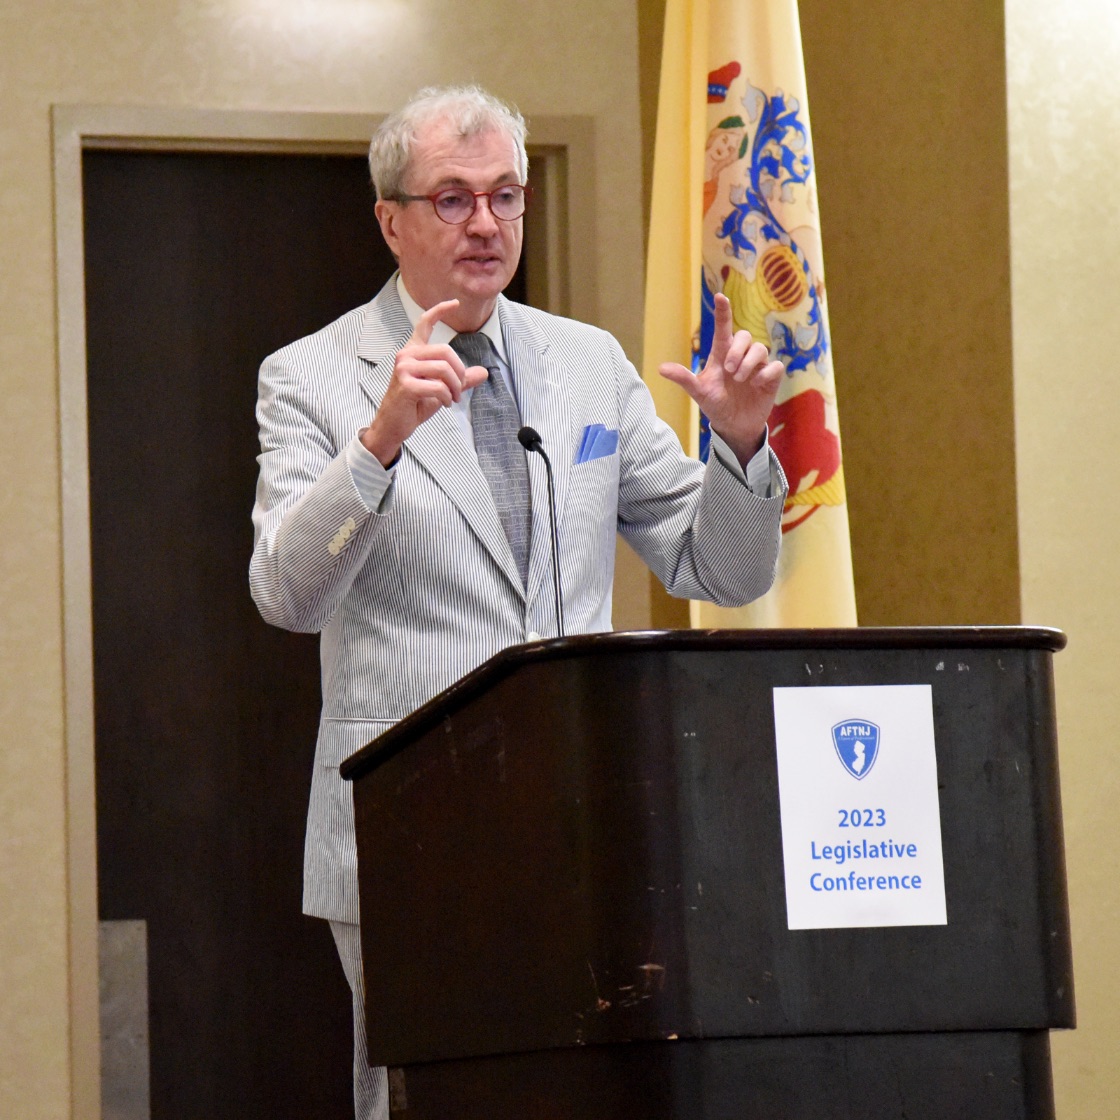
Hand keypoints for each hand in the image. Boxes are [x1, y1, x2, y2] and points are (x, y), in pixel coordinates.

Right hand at [360, 300, 488, 466]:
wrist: (393, 425)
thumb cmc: (414, 405)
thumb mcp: (441, 390)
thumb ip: (460, 380)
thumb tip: (484, 372)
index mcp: (413, 352)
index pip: (425, 323)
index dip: (440, 310)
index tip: (455, 303)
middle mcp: (406, 355)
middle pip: (445, 351)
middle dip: (459, 372)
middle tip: (459, 390)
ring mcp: (404, 369)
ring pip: (444, 369)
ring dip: (455, 387)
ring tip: (452, 399)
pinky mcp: (405, 385)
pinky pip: (438, 387)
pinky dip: (446, 397)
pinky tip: (444, 404)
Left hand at [659, 292, 784, 463]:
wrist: (734, 425)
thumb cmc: (716, 404)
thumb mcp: (699, 392)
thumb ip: (684, 378)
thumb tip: (660, 368)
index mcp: (722, 355)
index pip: (724, 328)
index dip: (723, 312)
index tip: (720, 296)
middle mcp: (741, 356)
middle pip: (744, 336)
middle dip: (737, 350)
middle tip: (729, 370)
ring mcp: (757, 366)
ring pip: (761, 348)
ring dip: (748, 362)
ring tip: (739, 379)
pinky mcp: (771, 377)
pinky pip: (775, 366)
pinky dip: (765, 374)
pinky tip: (756, 385)